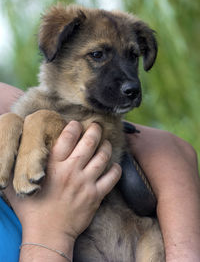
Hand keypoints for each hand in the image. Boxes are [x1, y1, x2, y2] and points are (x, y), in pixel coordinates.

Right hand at [4, 121, 121, 259]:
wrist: (47, 234)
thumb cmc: (31, 210)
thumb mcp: (18, 185)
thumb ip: (17, 168)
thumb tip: (13, 152)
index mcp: (53, 165)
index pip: (68, 136)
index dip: (75, 126)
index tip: (77, 124)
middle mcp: (71, 171)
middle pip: (89, 142)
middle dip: (95, 130)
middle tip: (96, 127)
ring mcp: (85, 183)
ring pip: (102, 157)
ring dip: (106, 146)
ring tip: (105, 142)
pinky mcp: (95, 196)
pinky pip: (112, 178)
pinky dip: (116, 169)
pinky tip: (114, 165)